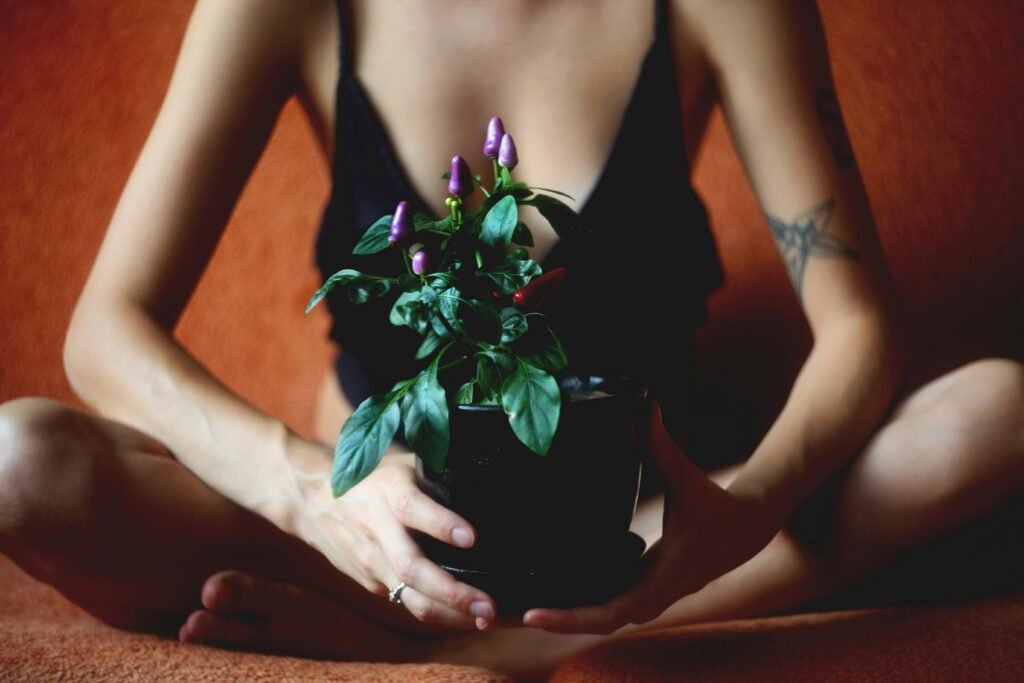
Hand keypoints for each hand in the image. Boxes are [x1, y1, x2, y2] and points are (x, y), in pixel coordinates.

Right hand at [304, 462, 497, 628]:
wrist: (312, 500)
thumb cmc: (373, 479)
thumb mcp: (401, 468)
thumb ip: (436, 479)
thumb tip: (487, 489)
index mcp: (386, 491)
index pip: (411, 508)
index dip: (440, 524)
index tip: (472, 537)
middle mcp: (376, 528)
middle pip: (410, 566)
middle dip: (451, 591)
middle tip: (488, 603)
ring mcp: (371, 560)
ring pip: (409, 595)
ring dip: (449, 613)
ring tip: (486, 619)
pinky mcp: (371, 581)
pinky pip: (407, 602)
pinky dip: (439, 614)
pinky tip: (468, 618)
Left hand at [521, 401, 777, 633]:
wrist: (747, 528)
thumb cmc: (717, 505)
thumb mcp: (687, 476)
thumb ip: (662, 443)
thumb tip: (646, 404)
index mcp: (659, 578)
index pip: (609, 612)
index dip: (570, 617)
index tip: (534, 613)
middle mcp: (649, 597)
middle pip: (590, 624)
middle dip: (548, 622)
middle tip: (500, 614)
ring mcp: (645, 597)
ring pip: (594, 620)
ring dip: (557, 618)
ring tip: (511, 610)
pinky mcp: (640, 589)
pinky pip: (602, 607)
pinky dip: (574, 607)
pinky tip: (544, 597)